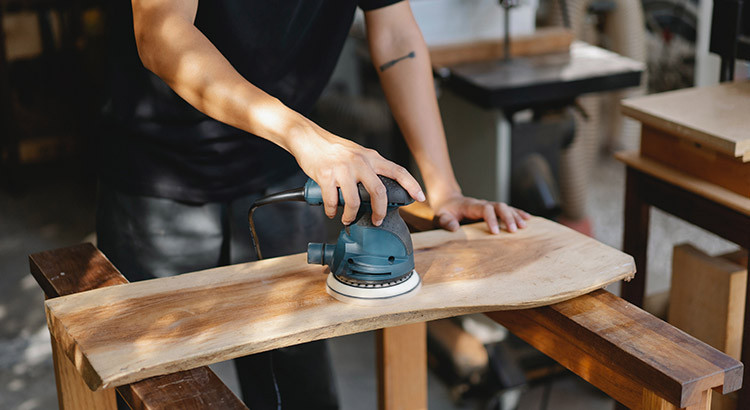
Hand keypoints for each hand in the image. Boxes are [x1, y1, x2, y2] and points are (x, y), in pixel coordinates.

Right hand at [288, 123, 424, 225]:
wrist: (307, 138)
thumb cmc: (333, 149)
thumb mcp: (358, 154)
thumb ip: (370, 168)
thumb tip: (379, 191)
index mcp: (371, 157)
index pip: (398, 171)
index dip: (412, 185)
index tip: (420, 197)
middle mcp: (360, 162)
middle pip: (378, 191)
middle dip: (379, 212)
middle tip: (377, 220)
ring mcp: (343, 169)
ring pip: (354, 201)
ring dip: (350, 216)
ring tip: (347, 219)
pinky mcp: (326, 175)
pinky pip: (332, 201)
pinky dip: (332, 211)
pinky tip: (332, 211)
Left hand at [431, 193, 530, 233]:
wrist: (449, 201)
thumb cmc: (445, 211)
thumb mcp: (441, 216)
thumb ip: (446, 221)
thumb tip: (455, 228)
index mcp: (471, 205)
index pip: (485, 209)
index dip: (491, 219)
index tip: (495, 232)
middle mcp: (483, 203)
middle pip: (499, 206)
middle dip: (507, 217)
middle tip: (514, 230)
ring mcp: (489, 206)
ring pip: (505, 207)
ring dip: (515, 216)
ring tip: (523, 226)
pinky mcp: (493, 210)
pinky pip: (508, 209)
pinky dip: (518, 213)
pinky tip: (527, 219)